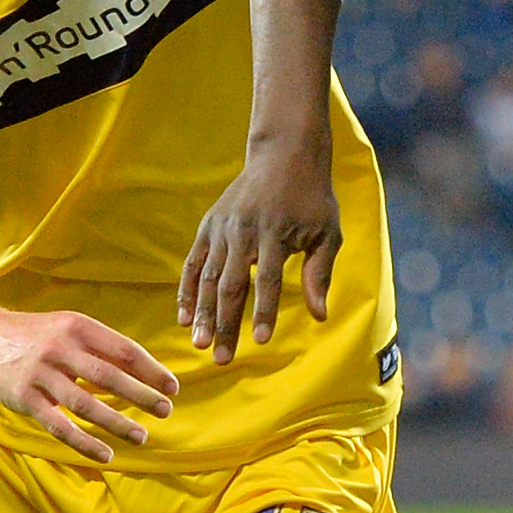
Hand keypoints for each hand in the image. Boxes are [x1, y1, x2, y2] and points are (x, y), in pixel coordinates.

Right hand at [0, 310, 178, 460]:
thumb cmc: (43, 336)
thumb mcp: (72, 329)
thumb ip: (105, 347)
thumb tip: (149, 373)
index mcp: (79, 328)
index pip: (124, 350)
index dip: (151, 370)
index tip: (172, 388)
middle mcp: (60, 349)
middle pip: (108, 376)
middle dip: (141, 395)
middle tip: (166, 411)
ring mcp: (41, 375)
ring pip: (86, 405)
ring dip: (117, 423)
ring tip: (141, 436)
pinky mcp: (26, 400)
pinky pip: (60, 426)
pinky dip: (84, 443)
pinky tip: (106, 454)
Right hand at [179, 135, 339, 362]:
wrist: (283, 154)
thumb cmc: (312, 199)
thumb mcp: (327, 232)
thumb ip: (321, 273)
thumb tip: (320, 315)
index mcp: (275, 233)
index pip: (268, 280)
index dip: (263, 312)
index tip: (260, 341)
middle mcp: (243, 232)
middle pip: (231, 285)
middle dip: (225, 324)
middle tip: (222, 358)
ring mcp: (222, 229)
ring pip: (208, 278)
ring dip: (203, 314)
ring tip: (200, 345)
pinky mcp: (208, 227)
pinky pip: (193, 264)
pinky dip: (187, 291)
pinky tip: (185, 318)